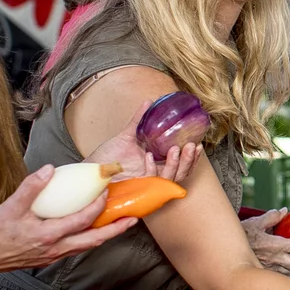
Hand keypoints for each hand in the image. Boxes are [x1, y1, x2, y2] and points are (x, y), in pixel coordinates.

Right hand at [0, 166, 138, 276]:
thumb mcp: (10, 207)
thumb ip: (31, 187)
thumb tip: (50, 170)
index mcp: (48, 236)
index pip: (81, 221)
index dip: (97, 207)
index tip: (107, 192)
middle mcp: (56, 249)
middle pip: (94, 240)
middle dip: (116, 230)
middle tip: (133, 219)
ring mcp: (54, 255)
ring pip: (87, 246)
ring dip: (104, 235)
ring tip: (118, 224)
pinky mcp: (50, 258)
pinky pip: (76, 247)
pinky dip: (89, 238)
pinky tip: (90, 229)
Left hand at [86, 115, 202, 182]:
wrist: (91, 169)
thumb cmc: (107, 156)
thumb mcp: (126, 135)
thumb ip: (138, 120)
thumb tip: (149, 101)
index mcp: (155, 164)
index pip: (180, 164)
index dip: (192, 158)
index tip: (198, 144)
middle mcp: (153, 175)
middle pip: (180, 173)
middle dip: (189, 160)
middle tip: (192, 146)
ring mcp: (146, 182)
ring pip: (169, 179)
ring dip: (176, 165)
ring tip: (175, 149)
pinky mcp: (136, 187)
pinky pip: (149, 181)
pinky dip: (151, 168)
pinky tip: (148, 156)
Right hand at [242, 209, 289, 275]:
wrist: (224, 252)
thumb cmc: (240, 235)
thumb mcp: (256, 222)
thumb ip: (272, 216)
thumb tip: (285, 211)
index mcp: (275, 245)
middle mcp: (274, 259)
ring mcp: (269, 269)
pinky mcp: (264, 274)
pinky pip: (281, 276)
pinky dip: (289, 272)